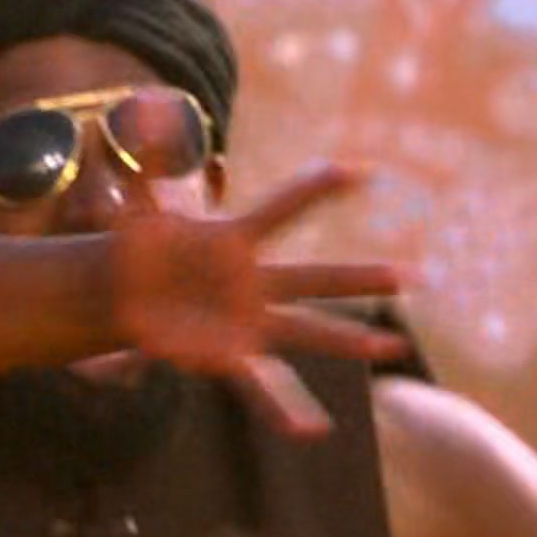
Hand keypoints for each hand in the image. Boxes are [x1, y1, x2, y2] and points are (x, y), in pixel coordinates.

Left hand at [105, 165, 405, 436]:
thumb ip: (146, 163)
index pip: (285, 209)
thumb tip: (147, 105)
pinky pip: (260, 388)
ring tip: (394, 348)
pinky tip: (314, 431)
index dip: (319, 189)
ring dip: (349, 340)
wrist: (126, 299)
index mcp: (237, 244)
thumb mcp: (141, 211)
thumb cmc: (140, 253)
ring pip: (308, 331)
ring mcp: (247, 322)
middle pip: (317, 277)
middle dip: (362, 276)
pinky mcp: (229, 356)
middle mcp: (254, 285)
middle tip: (410, 274)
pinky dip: (286, 411)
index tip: (362, 172)